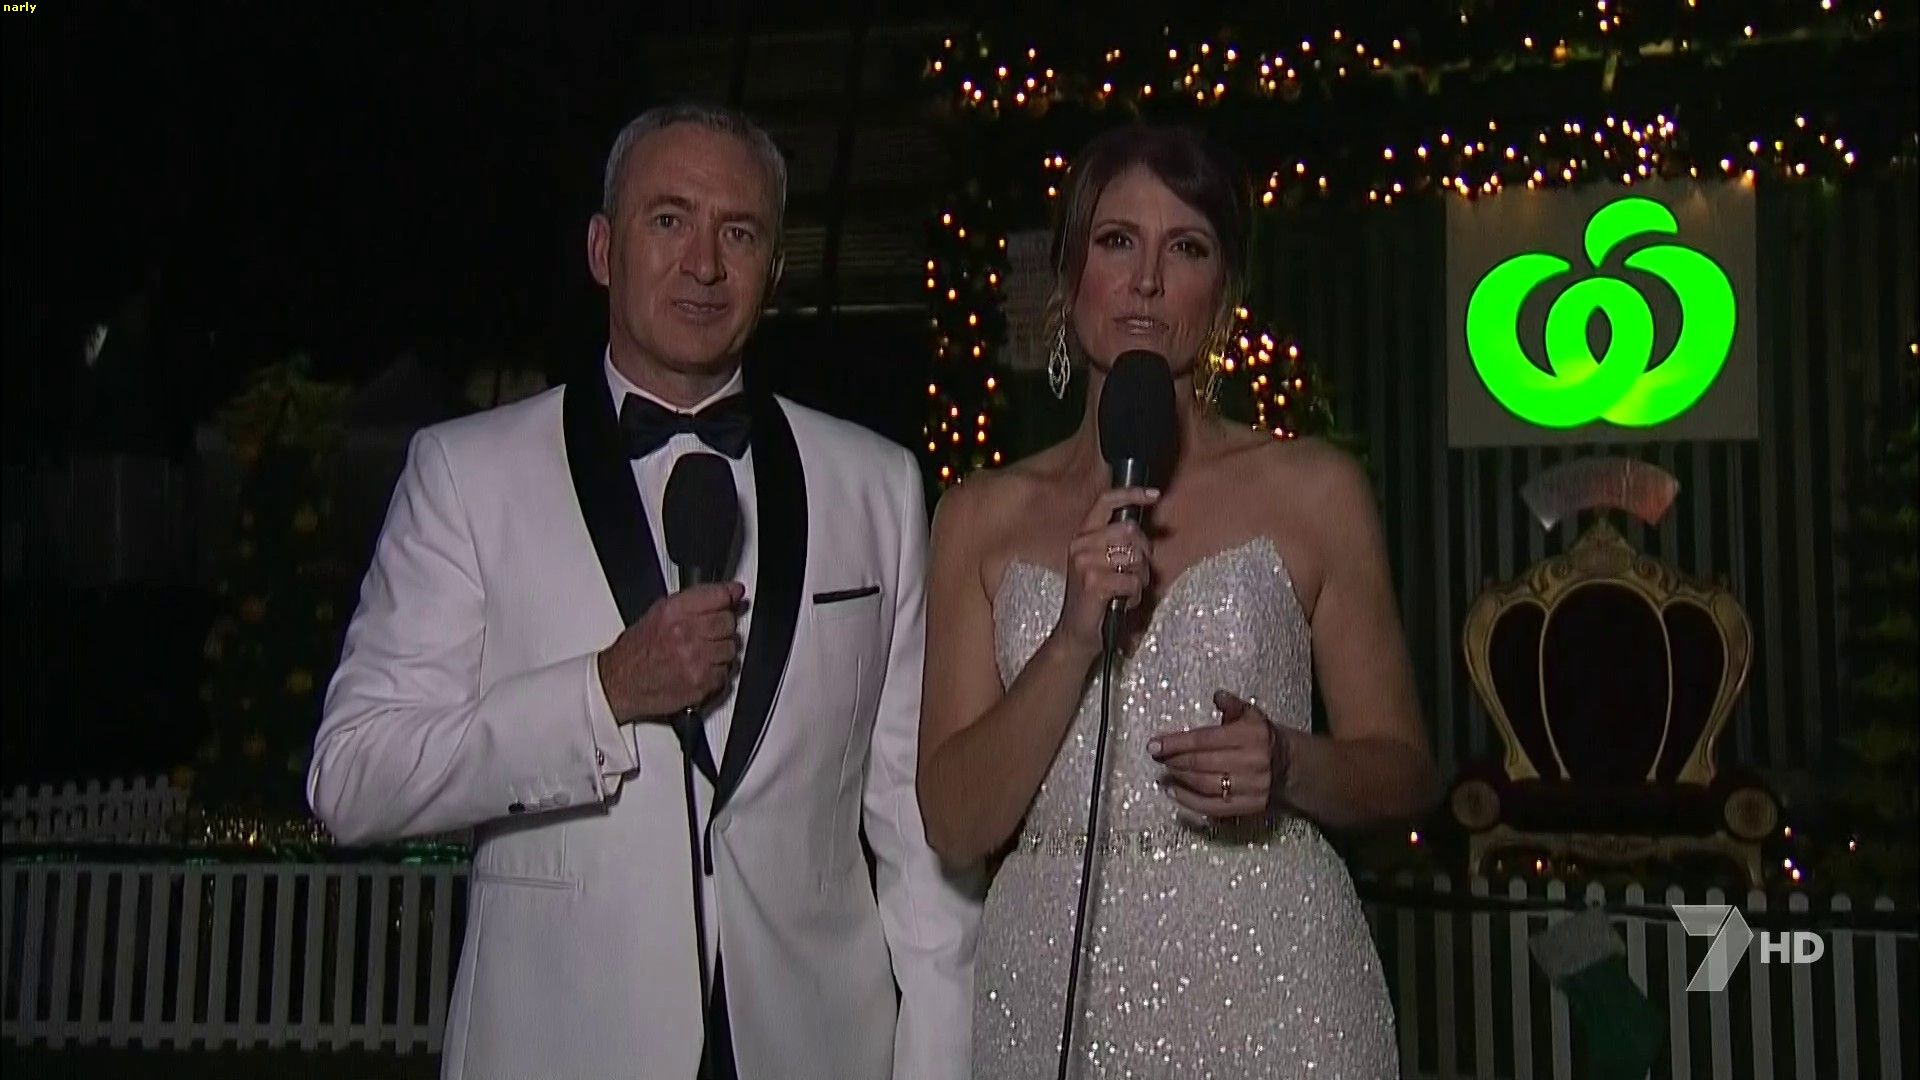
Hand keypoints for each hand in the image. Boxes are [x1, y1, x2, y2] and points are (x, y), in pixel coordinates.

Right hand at [597, 582, 745, 721]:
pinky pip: (725, 673)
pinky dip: (715, 673)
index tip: (735, 595)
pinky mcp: (701, 684)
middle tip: (707, 632)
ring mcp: (695, 660)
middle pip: (729, 622)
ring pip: (731, 649)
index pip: (719, 596)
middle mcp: (686, 634)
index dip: (729, 596)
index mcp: (674, 612)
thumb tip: (729, 592)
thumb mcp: (659, 613)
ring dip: (720, 651)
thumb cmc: (636, 651)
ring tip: (700, 653)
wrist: (619, 684)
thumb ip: (695, 601)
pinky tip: (698, 669)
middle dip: (722, 626)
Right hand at [1049, 487, 1159, 658]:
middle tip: (1138, 571)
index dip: (1132, 494)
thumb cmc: (1095, 598)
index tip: (1154, 494)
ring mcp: (1085, 563)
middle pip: (1130, 530)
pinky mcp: (1094, 582)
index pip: (1106, 502)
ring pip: (1134, 557)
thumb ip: (1119, 544)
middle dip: (1144, 553)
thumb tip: (1144, 533)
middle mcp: (1080, 545)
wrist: (1076, 633)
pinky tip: (1123, 602)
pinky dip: (1134, 595)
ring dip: (1139, 578)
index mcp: (1082, 536)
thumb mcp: (1102, 564)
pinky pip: (1132, 580)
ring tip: (1127, 590)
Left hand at [1148, 691, 1290, 818]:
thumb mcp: (1251, 715)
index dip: (1176, 742)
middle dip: (1175, 760)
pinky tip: (1174, 793)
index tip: (1154, 744)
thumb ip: (1232, 704)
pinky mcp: (1251, 805)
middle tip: (1157, 757)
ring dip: (1180, 779)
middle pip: (1202, 763)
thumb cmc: (1262, 736)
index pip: (1204, 740)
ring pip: (1206, 785)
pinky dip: (1190, 802)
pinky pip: (1215, 806)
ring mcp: (1252, 785)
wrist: (1290, 764)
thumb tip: (1217, 695)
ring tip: (1165, 772)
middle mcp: (1252, 760)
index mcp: (1250, 735)